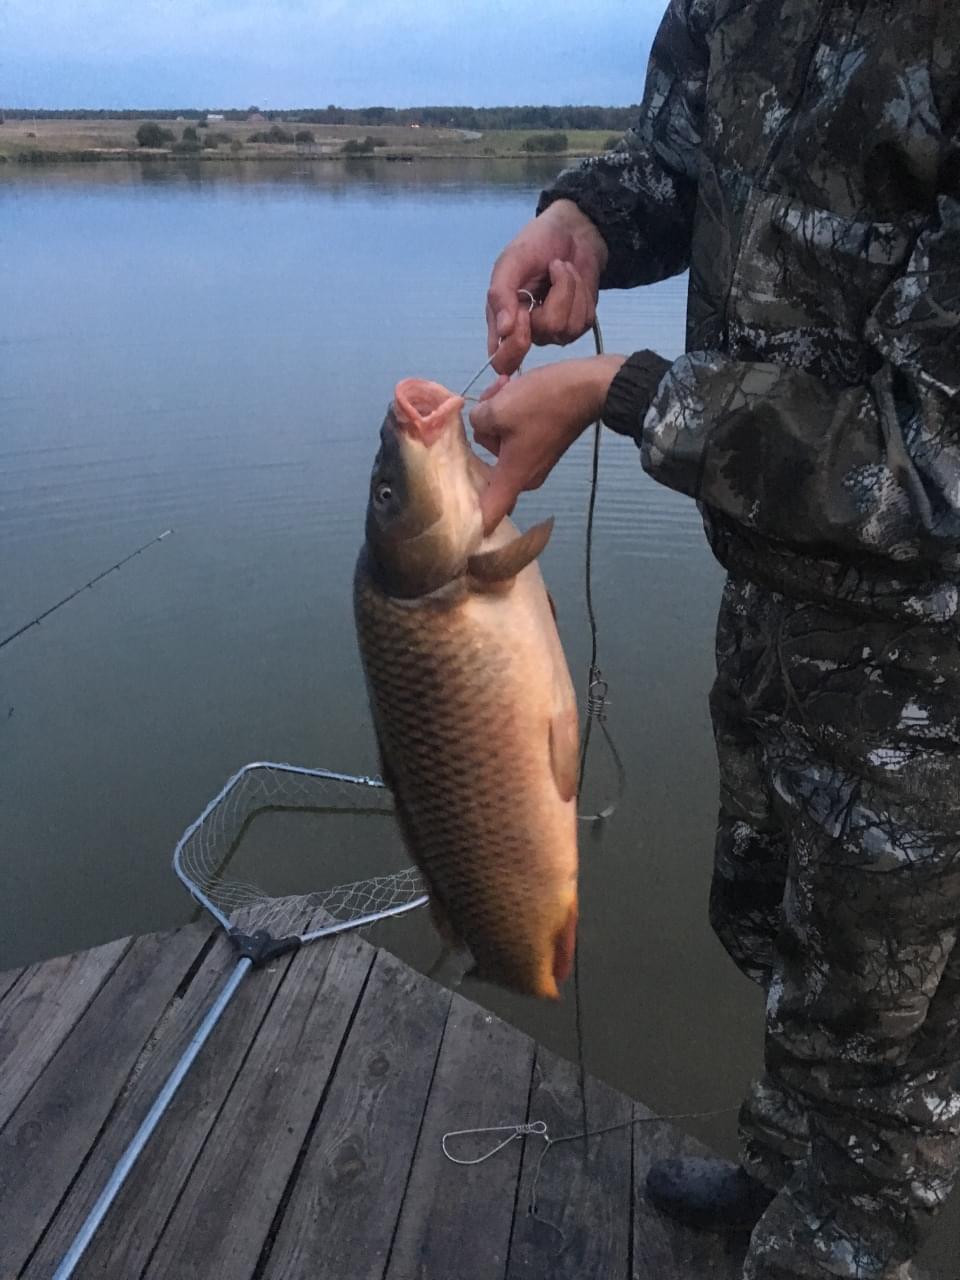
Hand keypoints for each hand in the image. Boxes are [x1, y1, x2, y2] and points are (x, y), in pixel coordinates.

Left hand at [470, 355, 624, 532]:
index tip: (460, 536)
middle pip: (487, 465)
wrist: (588, 388)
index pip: (490, 514)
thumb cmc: (543, 403)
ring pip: (499, 444)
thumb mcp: (497, 407)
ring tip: (504, 388)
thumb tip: (482, 422)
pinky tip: (511, 389)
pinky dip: (510, 415)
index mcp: (513, 477)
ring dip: (496, 416)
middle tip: (489, 403)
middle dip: (484, 433)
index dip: (473, 526)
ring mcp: (534, 462)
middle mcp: (524, 477)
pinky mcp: (542, 446)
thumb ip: (476, 421)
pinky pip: (515, 436)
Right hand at [486, 200, 607, 376]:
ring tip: (561, 268)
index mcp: (502, 321)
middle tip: (551, 267)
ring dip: (568, 289)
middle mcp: (527, 332)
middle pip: (538, 339)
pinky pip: (582, 320)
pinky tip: (573, 278)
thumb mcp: (511, 262)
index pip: (502, 360)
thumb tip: (503, 330)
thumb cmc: (536, 243)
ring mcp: (554, 332)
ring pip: (564, 328)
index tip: (524, 315)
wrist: (573, 231)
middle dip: (552, 298)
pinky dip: (581, 292)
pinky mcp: (578, 326)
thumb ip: (501, 295)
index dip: (513, 348)